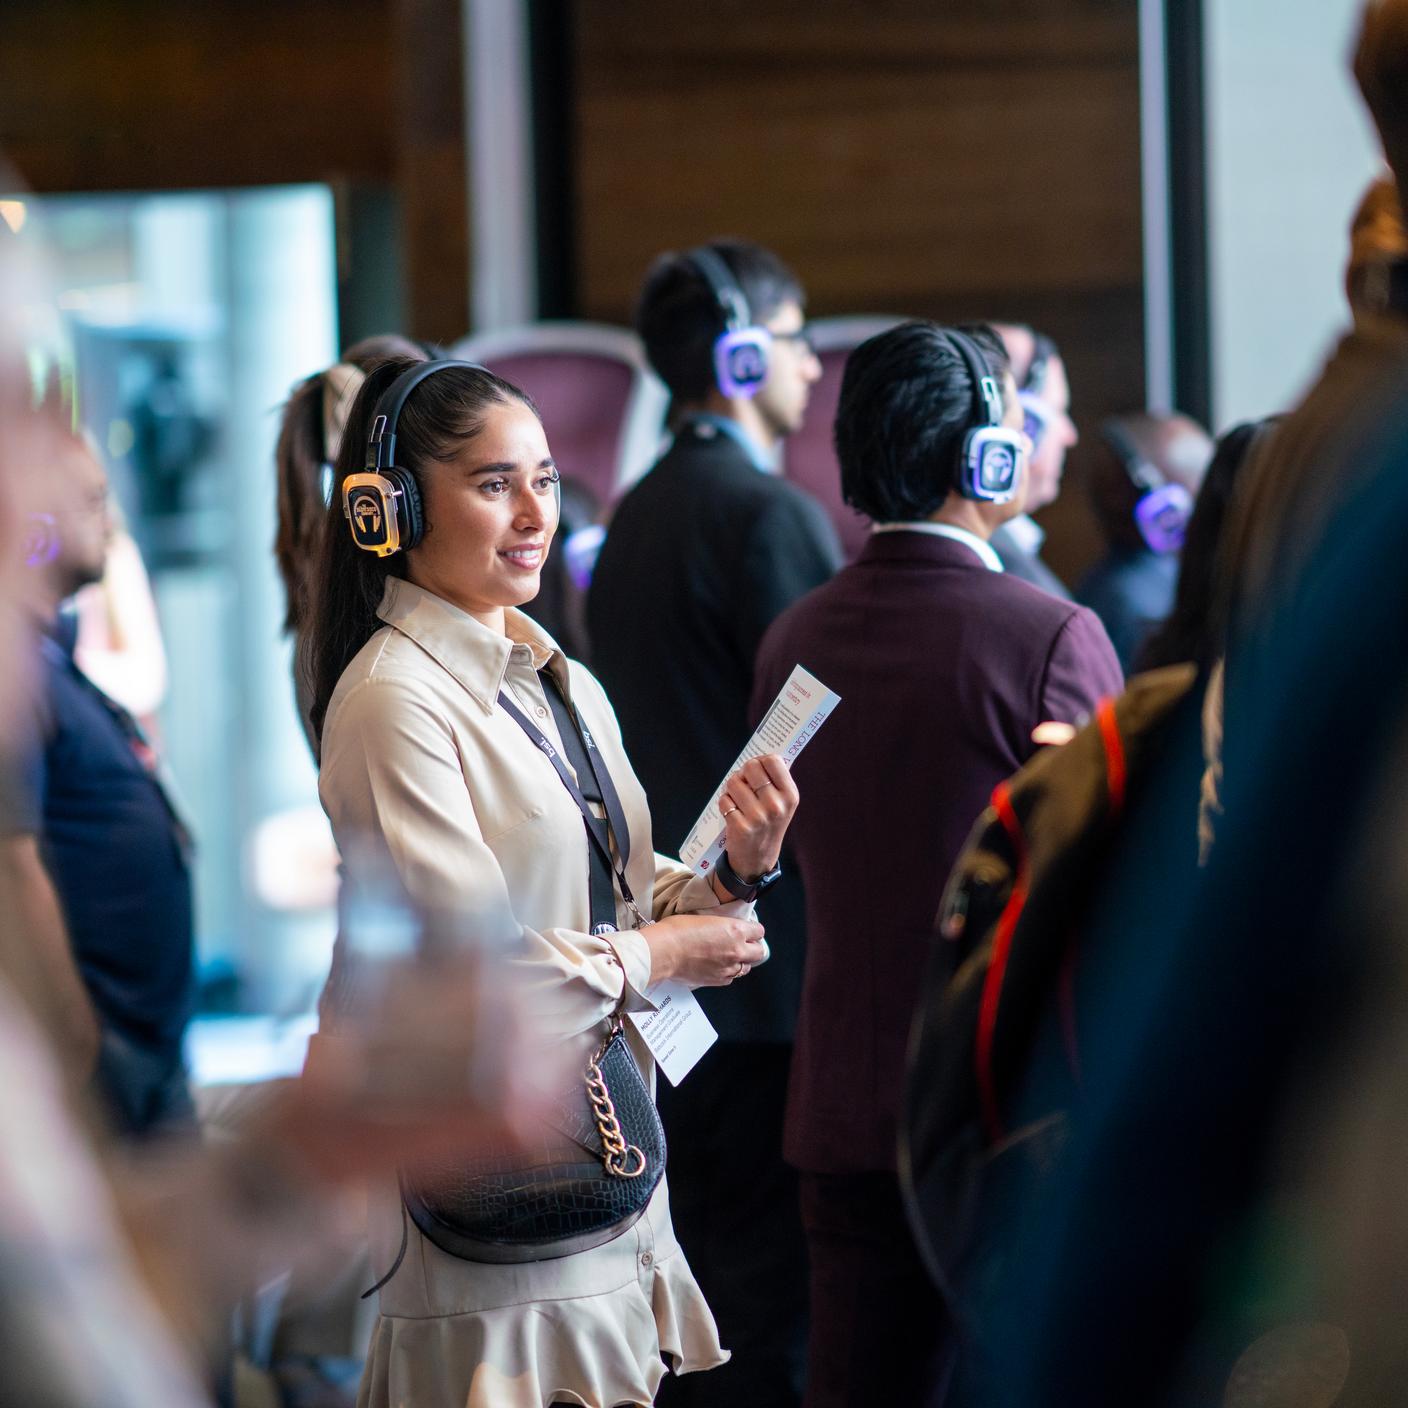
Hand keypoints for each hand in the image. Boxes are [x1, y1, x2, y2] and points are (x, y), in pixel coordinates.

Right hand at [644, 913, 767, 987]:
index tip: (748, 931)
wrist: (664, 951)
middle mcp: (736, 950)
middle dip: (753, 948)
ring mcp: (728, 967)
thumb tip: (724, 930)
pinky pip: (731, 978)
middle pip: (759, 952)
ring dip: (741, 962)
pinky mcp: (718, 980)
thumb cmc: (678, 931)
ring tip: (728, 957)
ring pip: (746, 968)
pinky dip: (727, 973)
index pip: (759, 931)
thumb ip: (721, 926)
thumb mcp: (705, 919)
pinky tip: (717, 967)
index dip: (753, 931)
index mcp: (735, 930)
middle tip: (743, 944)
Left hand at [717, 753, 798, 879]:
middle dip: (742, 773)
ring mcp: (759, 817)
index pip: (773, 760)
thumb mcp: (781, 803)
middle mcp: (777, 806)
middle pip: (751, 767)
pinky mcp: (741, 827)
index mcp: (790, 795)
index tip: (756, 769)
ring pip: (734, 782)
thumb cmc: (767, 823)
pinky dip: (725, 803)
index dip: (760, 761)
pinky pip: (724, 800)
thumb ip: (774, 780)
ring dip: (731, 788)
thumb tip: (759, 756)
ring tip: (737, 800)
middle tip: (743, 784)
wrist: (758, 858)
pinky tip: (732, 812)